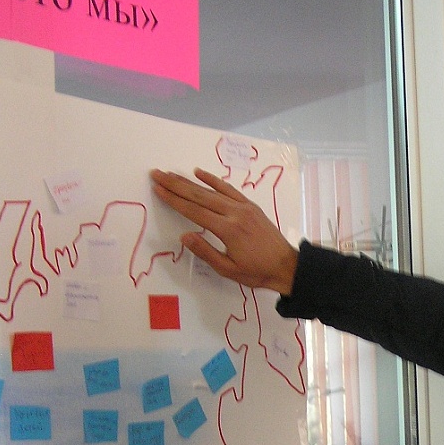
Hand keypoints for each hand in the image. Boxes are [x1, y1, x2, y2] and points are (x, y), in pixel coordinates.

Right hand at [149, 167, 298, 293]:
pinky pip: (229, 189)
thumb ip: (205, 252)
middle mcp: (235, 213)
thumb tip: (184, 236)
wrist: (286, 266)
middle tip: (157, 174)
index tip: (158, 189)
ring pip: (212, 190)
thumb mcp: (228, 269)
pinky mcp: (250, 205)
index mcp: (228, 230)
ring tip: (171, 173)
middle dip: (175, 185)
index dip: (174, 200)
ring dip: (189, 181)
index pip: (194, 211)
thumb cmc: (256, 272)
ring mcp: (244, 207)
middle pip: (199, 195)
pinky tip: (199, 172)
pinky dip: (213, 180)